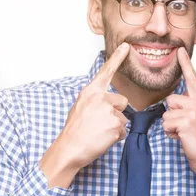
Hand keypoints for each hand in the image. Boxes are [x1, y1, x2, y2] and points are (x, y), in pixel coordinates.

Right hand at [40, 43, 129, 186]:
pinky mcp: (116, 125)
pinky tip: (102, 139)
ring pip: (123, 118)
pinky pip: (123, 131)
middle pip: (122, 102)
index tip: (126, 46)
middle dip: (116, 113)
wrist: (69, 149)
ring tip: (99, 133)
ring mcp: (109, 111)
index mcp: (90, 92)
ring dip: (115, 127)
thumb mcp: (80, 108)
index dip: (117, 58)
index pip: (106, 72)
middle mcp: (100, 98)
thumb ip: (95, 101)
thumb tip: (107, 104)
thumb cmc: (74, 131)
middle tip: (99, 124)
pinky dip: (116, 137)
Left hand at [163, 47, 195, 182]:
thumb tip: (176, 101)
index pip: (193, 79)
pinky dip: (171, 134)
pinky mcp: (187, 122)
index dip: (185, 64)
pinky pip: (166, 124)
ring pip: (167, 113)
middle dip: (173, 115)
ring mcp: (194, 112)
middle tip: (185, 128)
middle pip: (171, 100)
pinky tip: (182, 139)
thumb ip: (193, 107)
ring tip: (184, 134)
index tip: (179, 51)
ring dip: (171, 126)